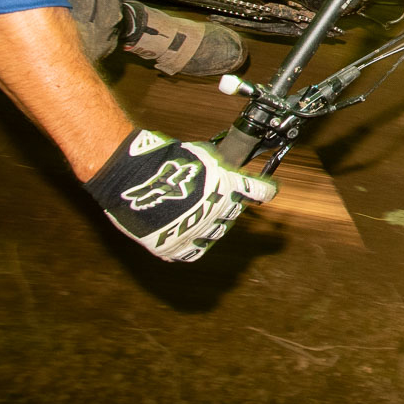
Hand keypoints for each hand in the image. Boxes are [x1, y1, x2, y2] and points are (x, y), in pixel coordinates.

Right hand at [85, 129, 276, 261]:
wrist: (134, 177)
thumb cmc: (165, 160)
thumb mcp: (201, 154)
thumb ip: (219, 166)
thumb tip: (228, 167)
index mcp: (229, 187)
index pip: (259, 191)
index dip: (265, 190)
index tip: (269, 191)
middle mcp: (219, 212)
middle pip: (233, 212)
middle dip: (229, 204)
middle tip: (218, 196)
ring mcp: (199, 232)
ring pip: (215, 232)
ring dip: (211, 222)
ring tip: (197, 211)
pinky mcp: (177, 248)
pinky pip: (192, 250)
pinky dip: (191, 241)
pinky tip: (185, 232)